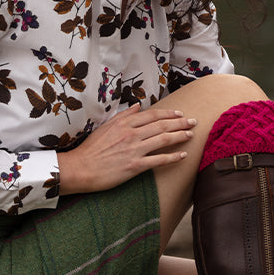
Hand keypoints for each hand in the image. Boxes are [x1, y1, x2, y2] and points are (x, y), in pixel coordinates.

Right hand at [57, 103, 196, 194]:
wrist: (80, 168)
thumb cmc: (90, 149)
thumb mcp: (105, 126)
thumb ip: (123, 116)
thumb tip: (136, 106)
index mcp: (124, 123)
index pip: (152, 115)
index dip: (169, 113)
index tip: (179, 113)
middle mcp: (131, 134)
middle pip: (162, 125)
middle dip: (180, 122)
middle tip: (193, 121)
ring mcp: (134, 150)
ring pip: (163, 139)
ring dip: (180, 136)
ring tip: (191, 135)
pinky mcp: (135, 166)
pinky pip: (159, 160)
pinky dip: (173, 157)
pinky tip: (183, 155)